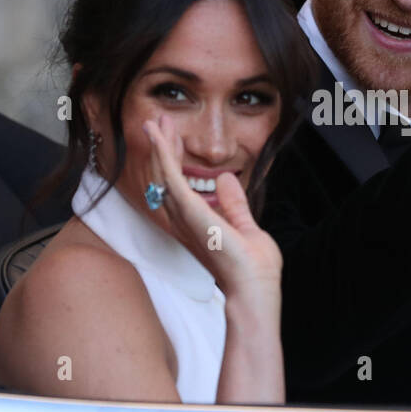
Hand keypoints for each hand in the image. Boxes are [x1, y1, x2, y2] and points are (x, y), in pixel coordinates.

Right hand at [143, 116, 282, 316]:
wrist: (255, 290)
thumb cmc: (253, 270)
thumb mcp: (245, 227)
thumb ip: (234, 204)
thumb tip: (227, 179)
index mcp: (196, 224)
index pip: (178, 186)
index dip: (174, 159)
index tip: (174, 136)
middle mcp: (183, 221)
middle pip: (164, 177)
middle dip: (162, 148)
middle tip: (158, 121)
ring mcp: (184, 217)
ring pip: (162, 174)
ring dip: (158, 146)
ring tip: (155, 121)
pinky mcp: (190, 212)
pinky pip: (169, 177)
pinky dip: (163, 153)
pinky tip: (159, 135)